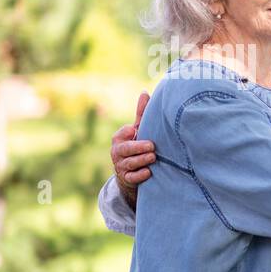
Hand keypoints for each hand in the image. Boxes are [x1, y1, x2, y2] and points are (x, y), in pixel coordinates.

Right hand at [110, 91, 154, 208]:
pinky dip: (140, 175)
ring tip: (153, 157)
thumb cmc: (137, 145)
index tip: (134, 130)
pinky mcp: (127, 179)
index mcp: (119, 139)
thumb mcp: (138, 130)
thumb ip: (141, 114)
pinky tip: (149, 172)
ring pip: (129, 163)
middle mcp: (118, 152)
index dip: (127, 133)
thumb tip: (145, 92)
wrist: (132, 171)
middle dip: (137, 147)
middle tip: (151, 146)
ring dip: (141, 160)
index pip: (121, 134)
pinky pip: (132, 178)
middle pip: (125, 150)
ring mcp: (121, 166)